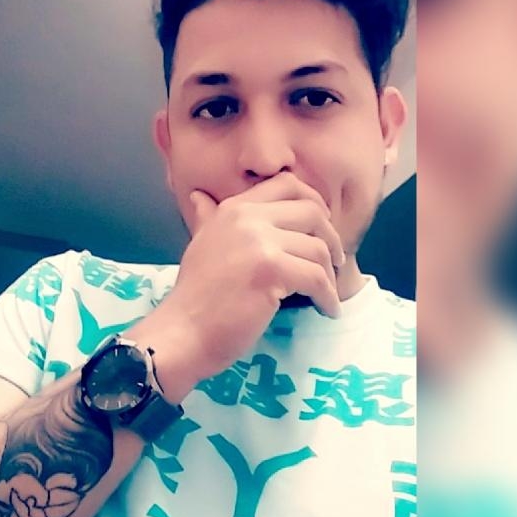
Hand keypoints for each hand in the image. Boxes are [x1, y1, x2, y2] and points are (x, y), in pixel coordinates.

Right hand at [130, 172, 344, 401]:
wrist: (182, 332)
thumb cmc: (193, 296)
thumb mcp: (201, 244)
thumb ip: (208, 218)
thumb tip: (199, 197)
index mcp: (233, 209)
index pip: (287, 184)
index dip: (313, 202)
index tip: (321, 228)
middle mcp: (246, 218)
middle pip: (311, 211)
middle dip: (331, 236)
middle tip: (334, 262)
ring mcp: (259, 243)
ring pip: (317, 248)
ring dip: (330, 274)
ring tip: (328, 293)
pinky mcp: (270, 271)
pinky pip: (316, 278)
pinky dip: (328, 297)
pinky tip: (327, 309)